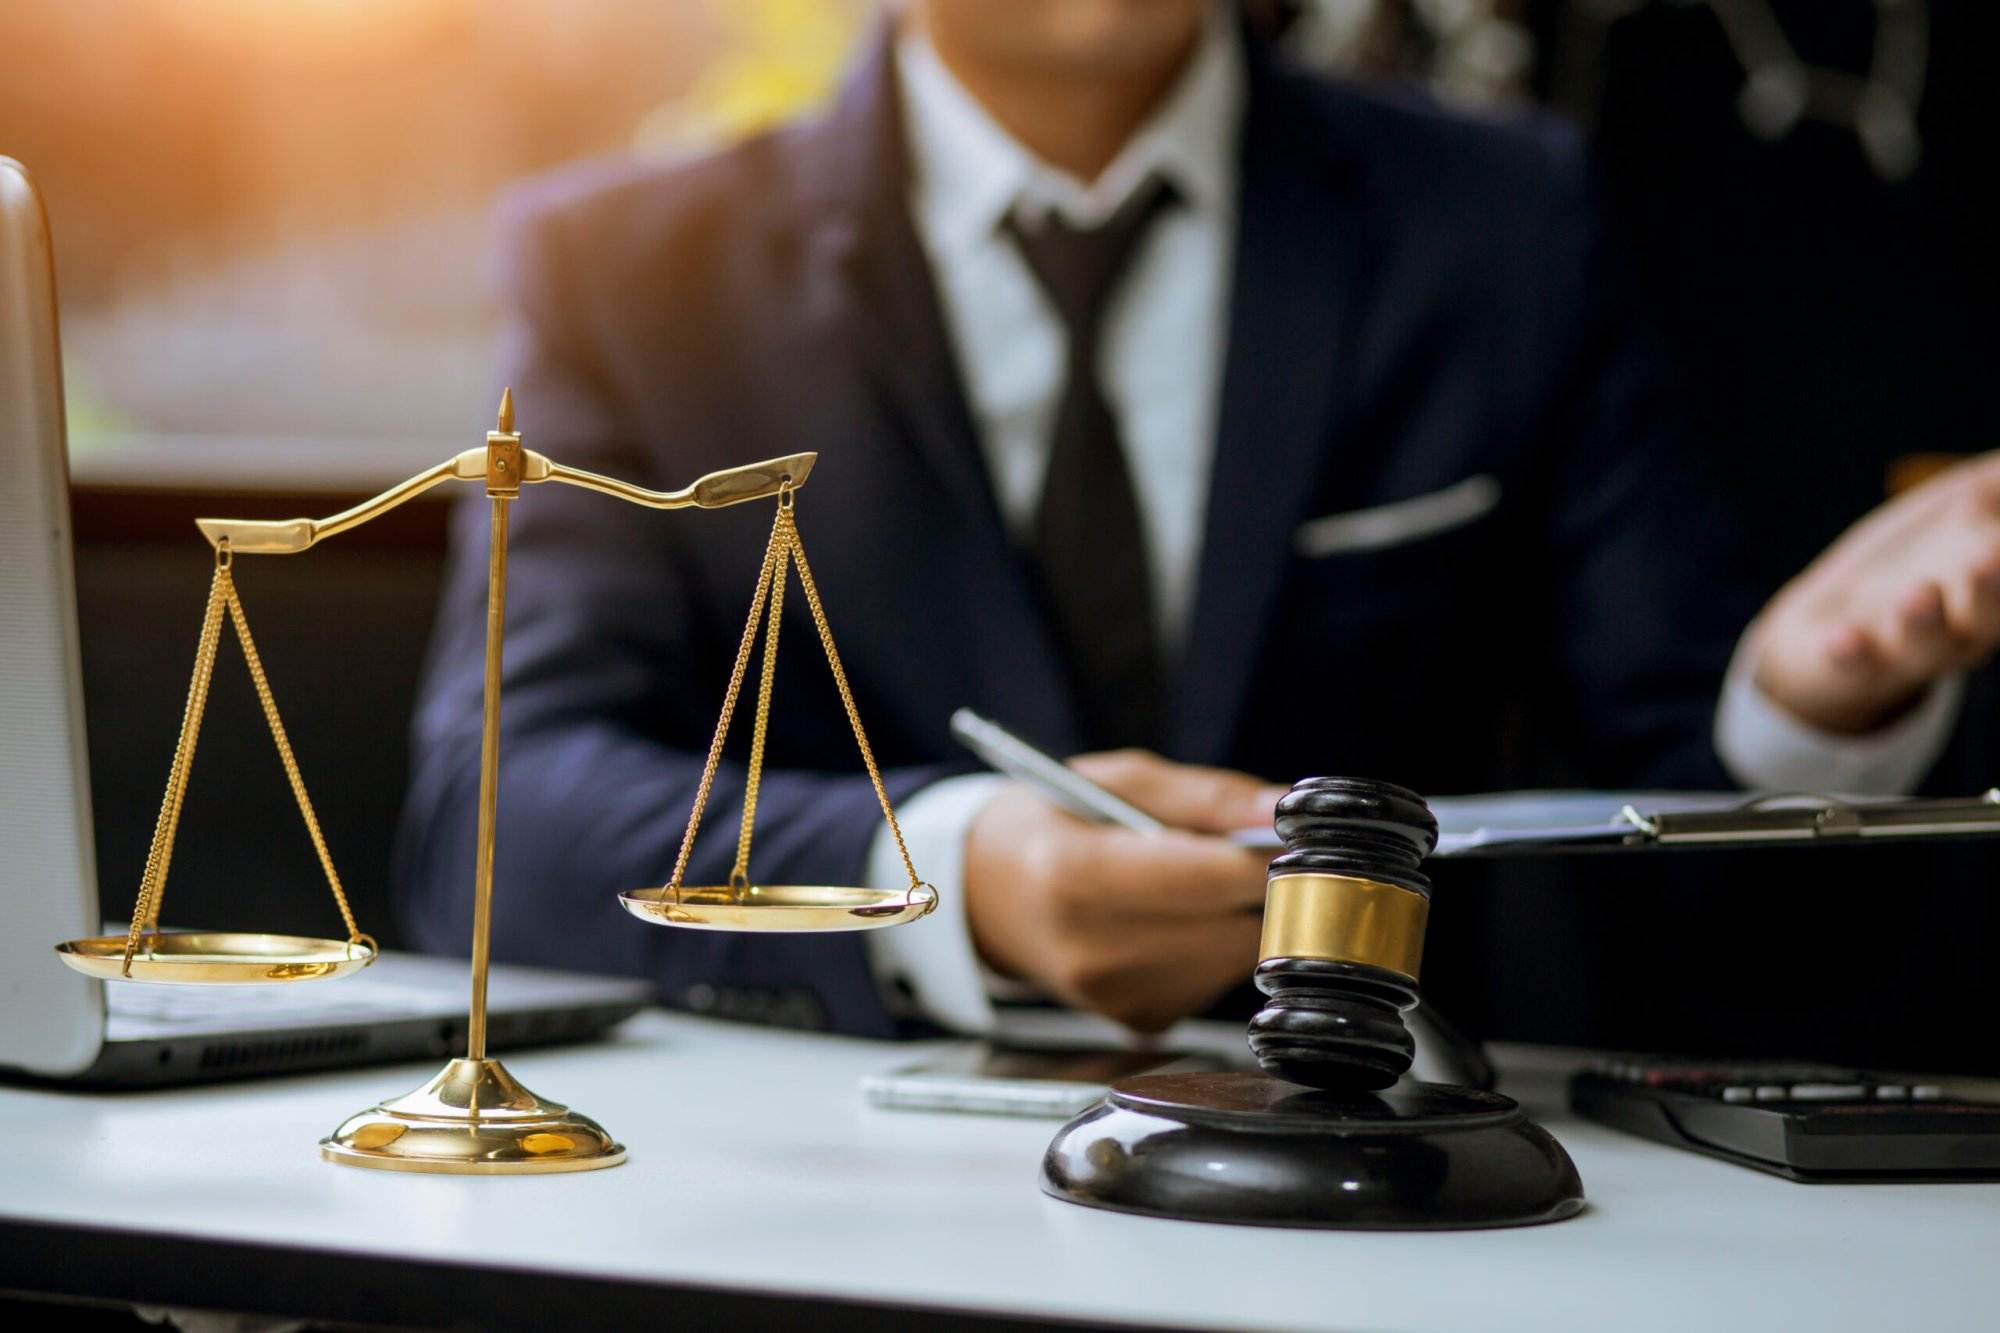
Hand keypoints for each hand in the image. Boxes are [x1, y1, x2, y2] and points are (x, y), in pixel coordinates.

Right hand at [963, 750, 1285, 1033]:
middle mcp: (1094, 950)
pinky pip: (1216, 981)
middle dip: (1258, 885)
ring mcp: (1117, 997)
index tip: (1299, 832)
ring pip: (1236, 957)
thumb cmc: (1052, 824)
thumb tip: (1281, 809)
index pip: (1206, 877)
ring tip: (1187, 885)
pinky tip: (1171, 923)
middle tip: (1241, 849)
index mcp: (1078, 876)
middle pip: (1233, 926)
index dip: (1267, 855)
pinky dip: (1213, 948)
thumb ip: (1205, 796)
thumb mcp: (1117, 780)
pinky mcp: (1139, 1022)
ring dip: (1236, 917)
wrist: (984, 896)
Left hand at [1750, 454, 1999, 733]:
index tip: (1999, 538)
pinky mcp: (1851, 664)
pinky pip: (1852, 666)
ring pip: (1924, 642)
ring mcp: (1905, 647)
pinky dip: (1848, 653)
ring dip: (1923, 620)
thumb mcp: (1964, 504)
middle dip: (1993, 589)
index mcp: (1994, 587)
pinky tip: (1842, 638)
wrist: (1828, 629)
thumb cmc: (1916, 555)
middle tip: (1991, 557)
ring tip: (1921, 592)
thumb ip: (1998, 479)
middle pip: (1987, 614)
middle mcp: (1960, 625)